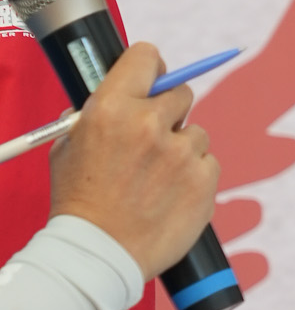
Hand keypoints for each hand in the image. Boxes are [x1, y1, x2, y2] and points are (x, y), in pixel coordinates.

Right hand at [49, 43, 218, 280]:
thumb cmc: (79, 201)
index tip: (153, 78)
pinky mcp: (205, 179)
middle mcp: (150, 123)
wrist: (98, 253)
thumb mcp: (69, 145)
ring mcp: (182, 152)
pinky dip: (195, 176)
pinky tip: (171, 195)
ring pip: (196, 133)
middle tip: (153, 138)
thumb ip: (96, 113)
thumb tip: (117, 92)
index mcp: (112, 107)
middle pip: (181, 93)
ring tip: (156, 179)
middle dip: (169, 112)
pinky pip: (209, 163)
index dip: (151, 67)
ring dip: (181, 150)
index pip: (146, 56)